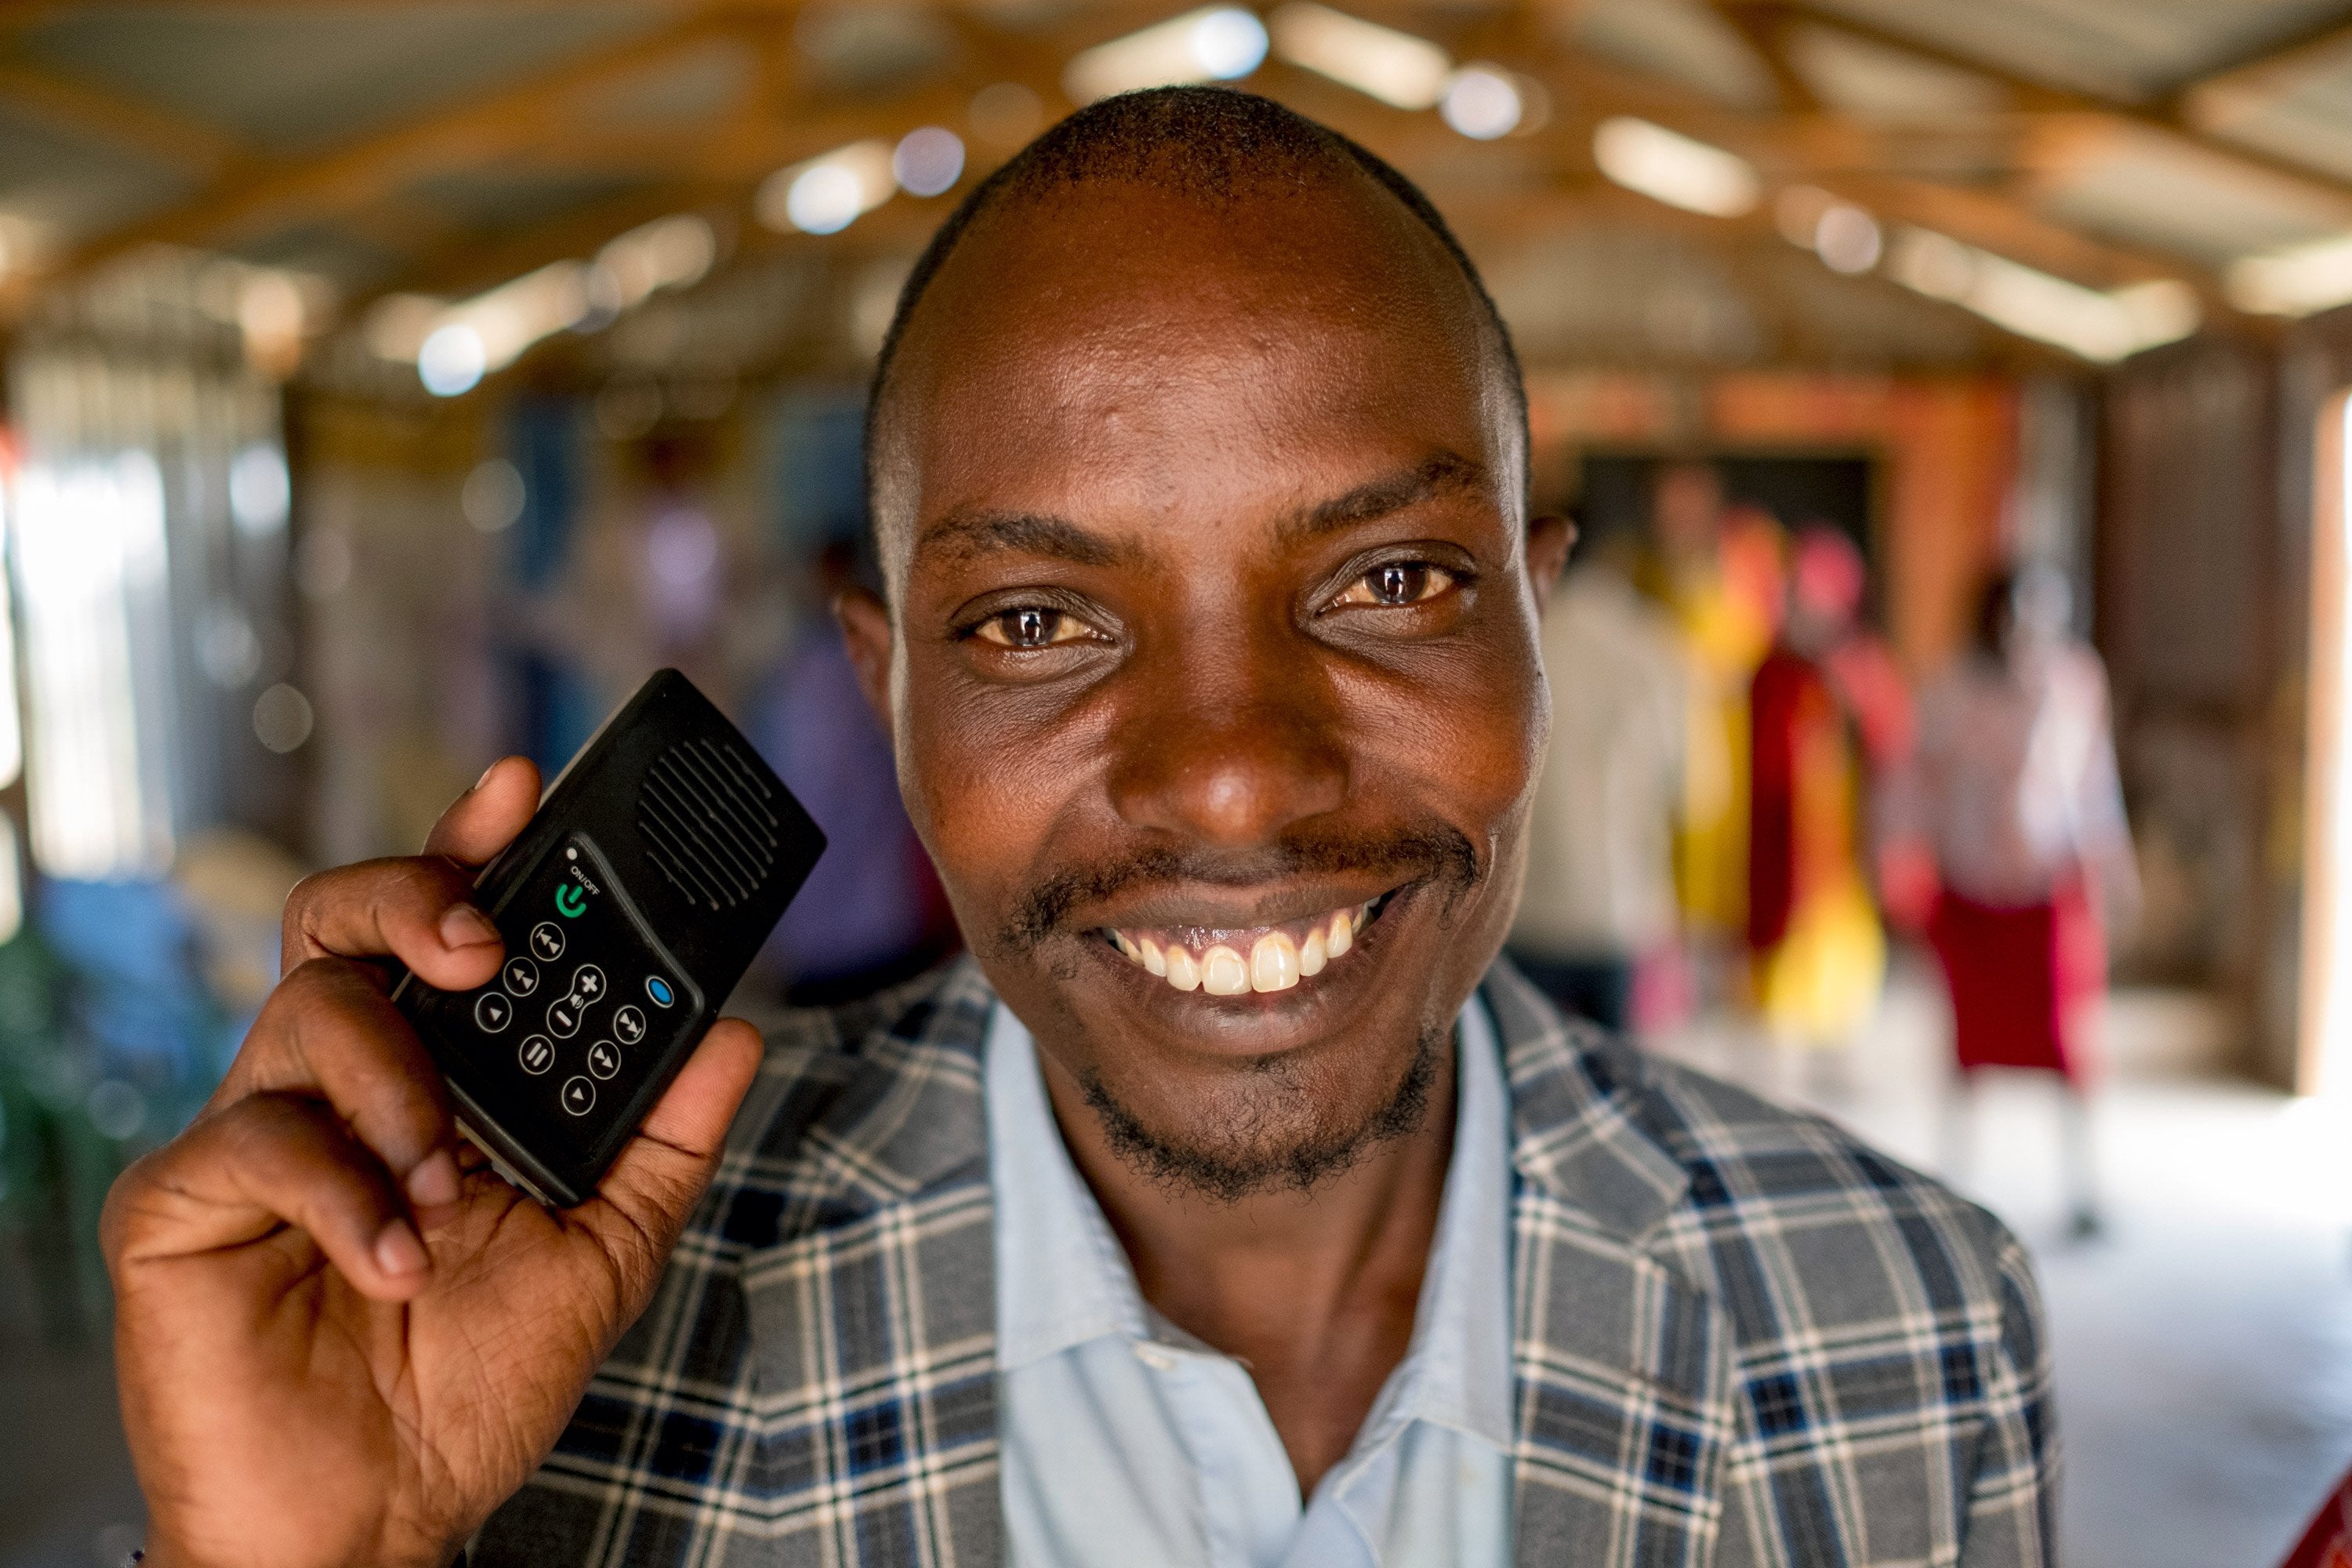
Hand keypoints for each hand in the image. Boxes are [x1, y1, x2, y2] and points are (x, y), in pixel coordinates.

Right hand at [103, 759, 763, 1567]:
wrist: (375, 1518)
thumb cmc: (470, 1383)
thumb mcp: (604, 1251)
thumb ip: (667, 1142)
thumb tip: (736, 1033)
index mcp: (436, 1076)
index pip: (442, 930)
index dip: (470, 848)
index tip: (518, 785)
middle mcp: (344, 1081)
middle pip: (342, 919)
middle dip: (414, 897)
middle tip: (479, 945)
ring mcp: (260, 1132)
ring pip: (310, 1011)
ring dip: (403, 1091)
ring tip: (448, 1192)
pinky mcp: (183, 1201)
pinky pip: (256, 1138)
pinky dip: (343, 1191)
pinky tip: (394, 1261)